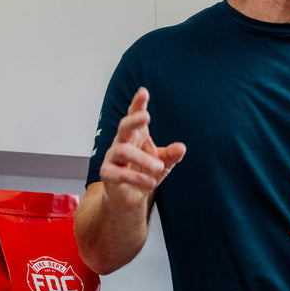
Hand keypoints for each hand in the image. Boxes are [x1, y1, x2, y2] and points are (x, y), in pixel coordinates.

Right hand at [100, 87, 185, 208]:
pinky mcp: (108, 174)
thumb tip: (181, 147)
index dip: (138, 104)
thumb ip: (172, 155)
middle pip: (123, 126)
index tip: (143, 92)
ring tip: (159, 168)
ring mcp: (113, 158)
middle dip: (133, 119)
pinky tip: (151, 183)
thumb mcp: (164, 164)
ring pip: (122, 150)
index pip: (135, 116)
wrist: (130, 198)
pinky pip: (119, 173)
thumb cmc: (145, 174)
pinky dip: (136, 178)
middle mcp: (122, 142)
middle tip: (147, 117)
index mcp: (136, 136)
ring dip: (142, 158)